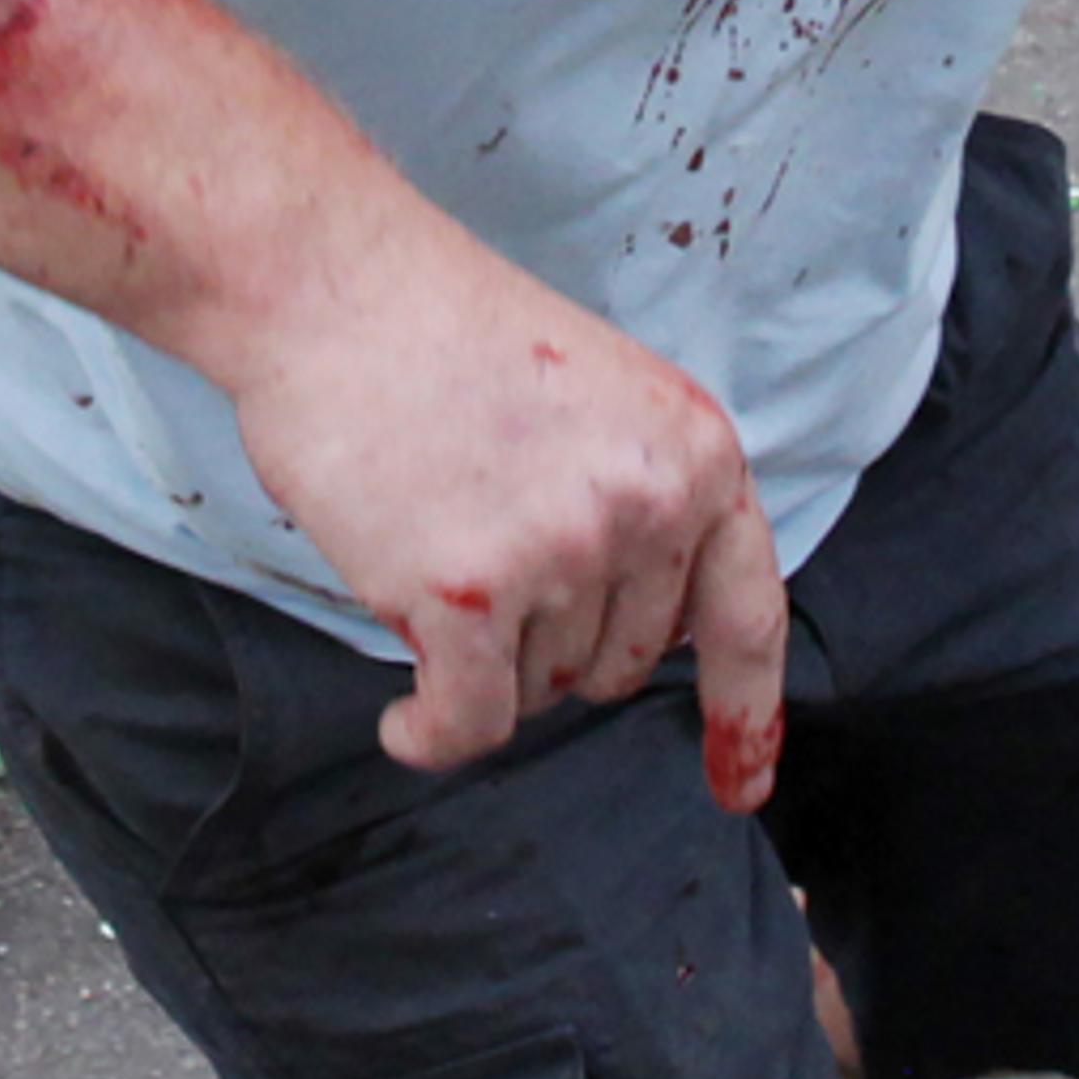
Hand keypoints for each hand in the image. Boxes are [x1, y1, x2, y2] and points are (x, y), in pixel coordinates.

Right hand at [227, 215, 791, 811]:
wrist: (332, 286)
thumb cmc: (445, 335)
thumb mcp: (604, 397)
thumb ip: (646, 499)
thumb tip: (649, 628)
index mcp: (698, 452)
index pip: (746, 613)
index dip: (746, 714)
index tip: (740, 792)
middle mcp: (650, 505)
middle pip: (622, 663)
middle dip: (556, 642)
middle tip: (484, 554)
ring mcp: (562, 549)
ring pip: (540, 688)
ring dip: (483, 658)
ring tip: (430, 552)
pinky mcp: (467, 592)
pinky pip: (471, 722)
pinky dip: (431, 735)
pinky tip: (402, 721)